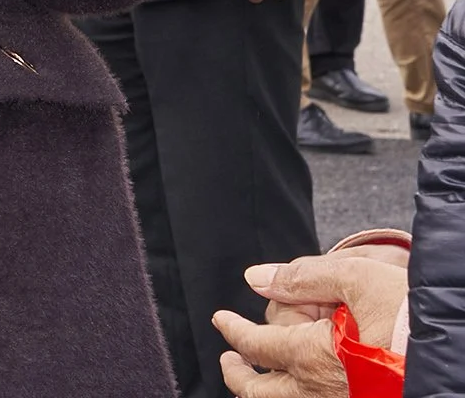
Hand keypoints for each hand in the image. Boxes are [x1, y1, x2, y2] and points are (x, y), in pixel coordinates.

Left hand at [212, 254, 409, 396]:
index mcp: (314, 357)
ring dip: (268, 389)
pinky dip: (302, 391)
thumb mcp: (358, 279)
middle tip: (231, 359)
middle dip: (238, 375)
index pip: (255, 346)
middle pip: (261, 393)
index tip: (222, 319)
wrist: (460, 349)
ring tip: (260, 372)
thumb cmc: (415, 318)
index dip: (232, 331)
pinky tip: (304, 378)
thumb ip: (302, 276)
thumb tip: (256, 278)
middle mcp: (324, 390)